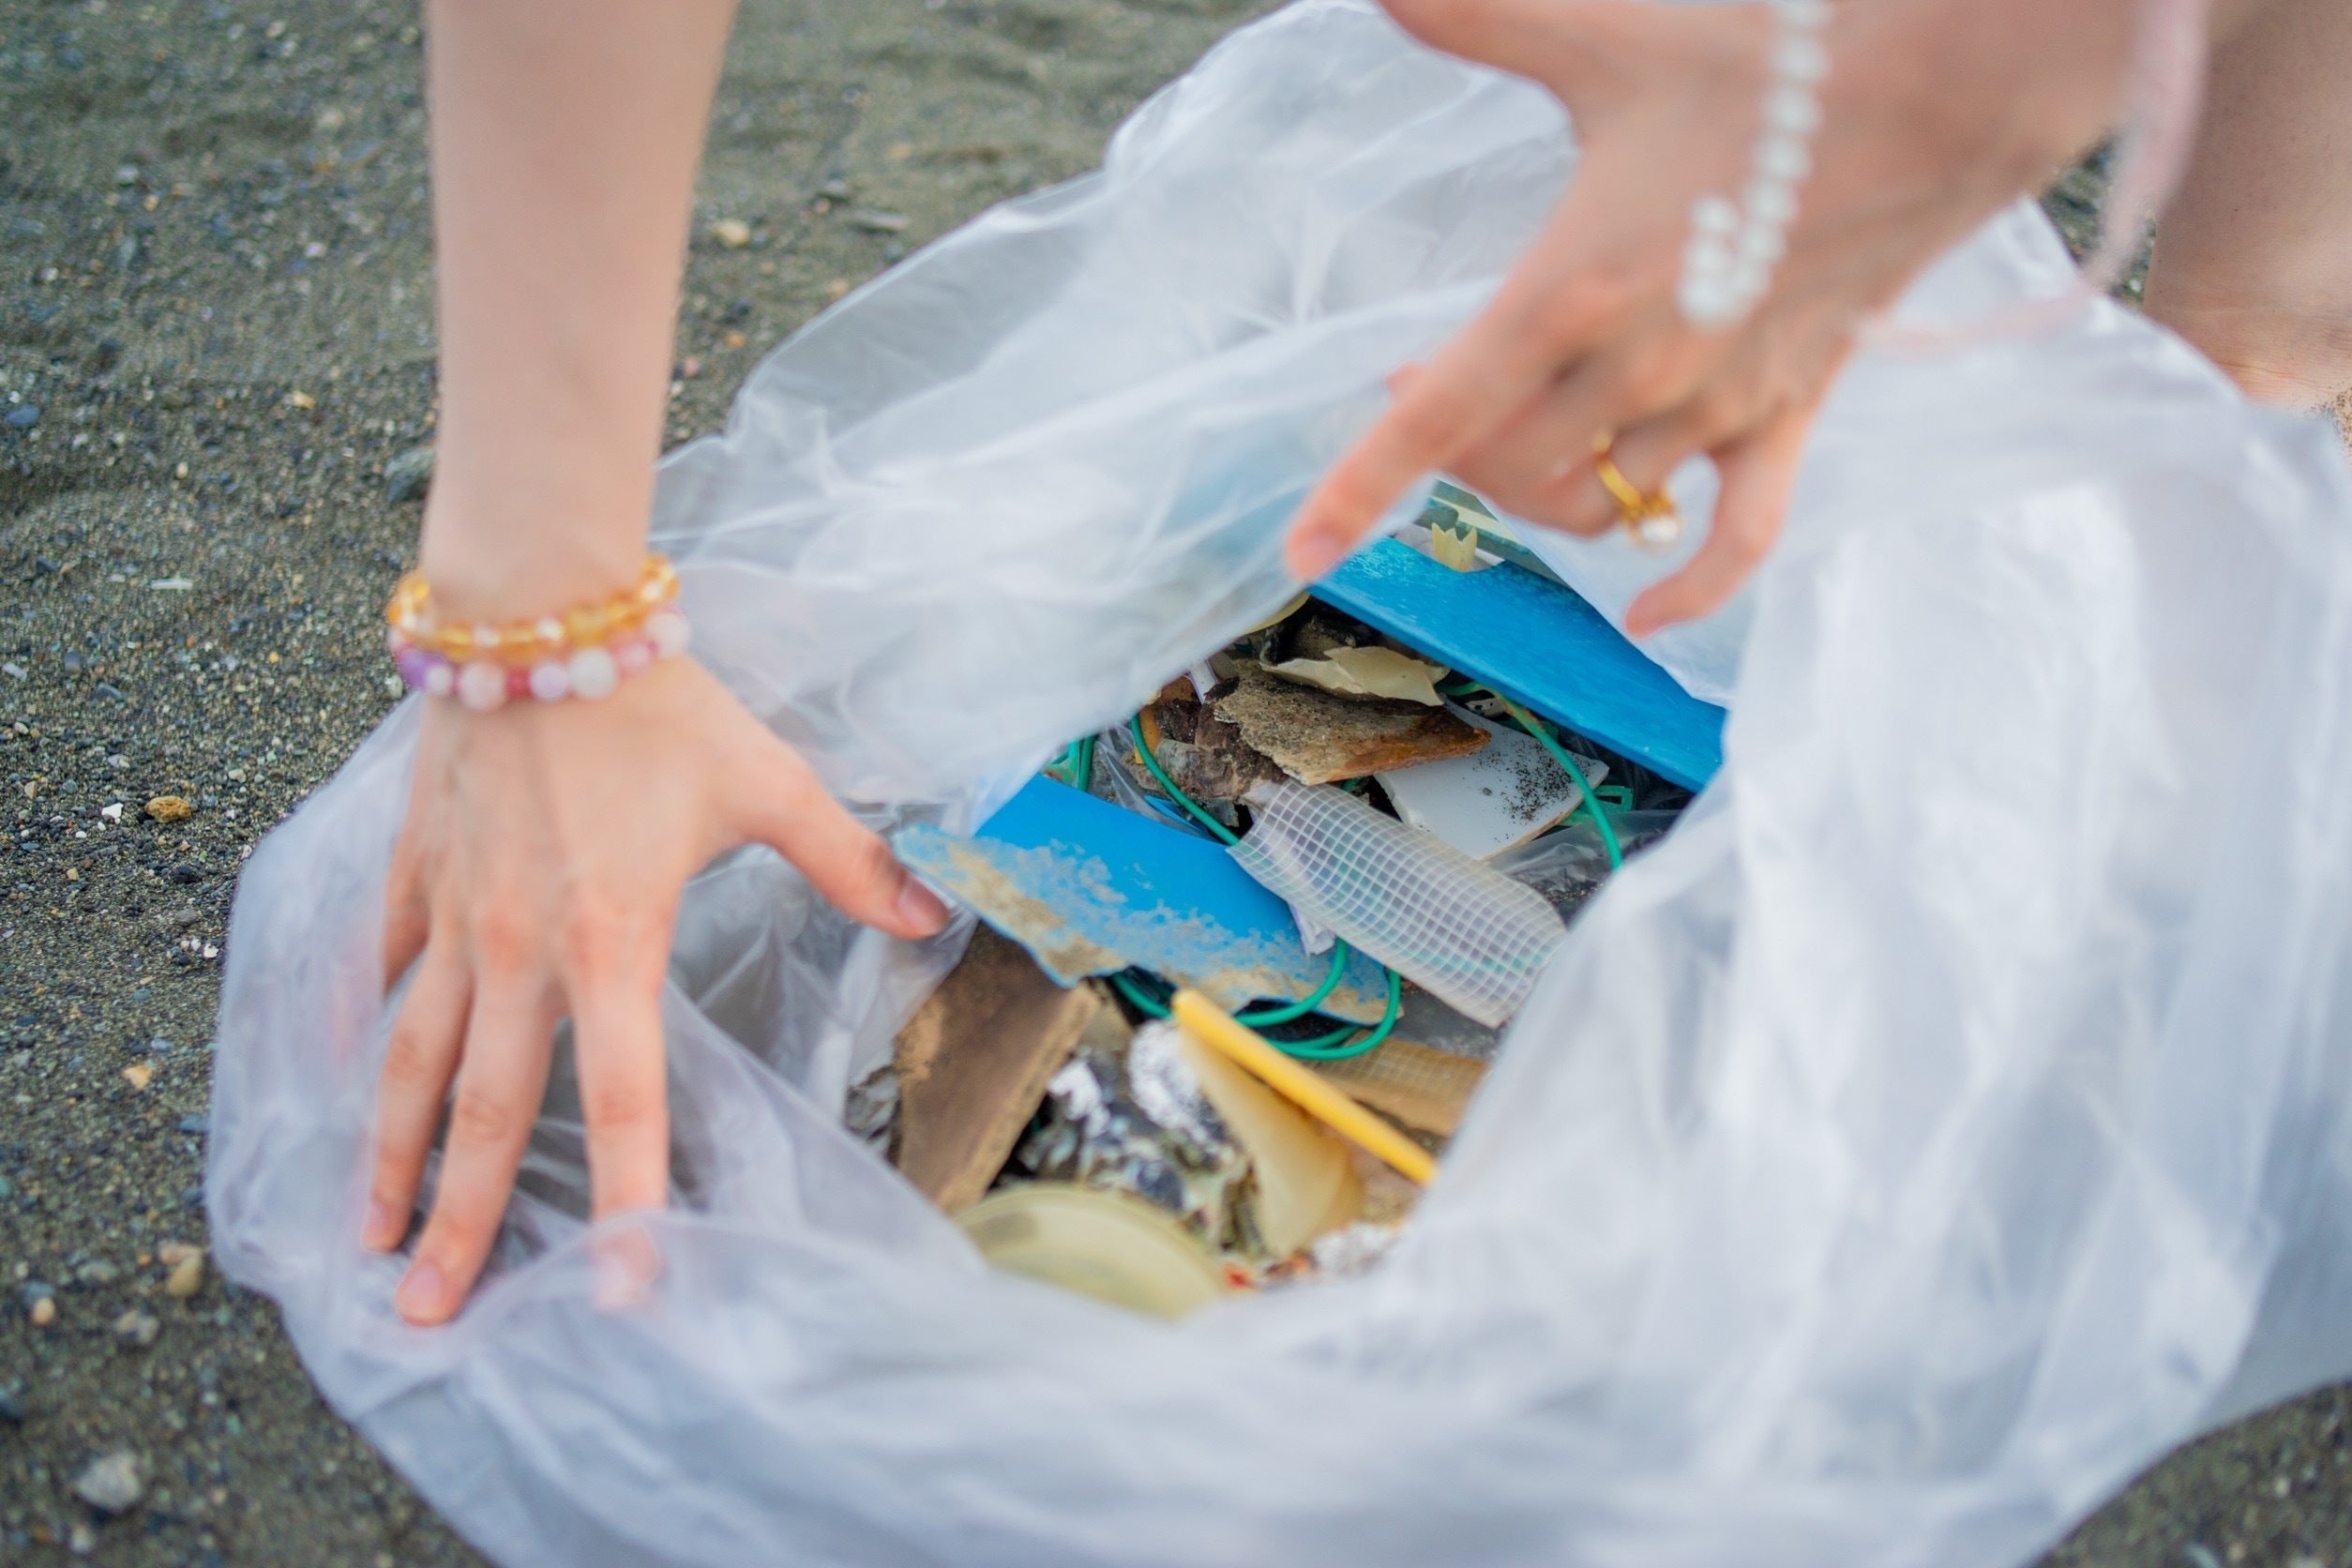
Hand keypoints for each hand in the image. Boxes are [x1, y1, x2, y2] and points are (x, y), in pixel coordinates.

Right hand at [365, 657, 948, 1324]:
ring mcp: (453, 912)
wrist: (535, 609)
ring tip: (363, 1238)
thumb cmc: (654, 702)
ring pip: (407, 1058)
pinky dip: (357, 1025)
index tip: (619, 1289)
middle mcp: (519, 949)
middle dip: (453, 1222)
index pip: (620, 1099)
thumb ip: (847, 859)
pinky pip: (381, 965)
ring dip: (384, 1155)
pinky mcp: (415, 869)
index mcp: (611, 942)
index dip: (625, 1202)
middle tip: (426, 1317)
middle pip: (480, 1111)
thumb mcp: (766, 781)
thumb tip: (932, 912)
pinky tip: (339, 1079)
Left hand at [1287, 0, 2122, 634]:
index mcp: (1571, 291)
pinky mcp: (1787, 416)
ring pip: (1597, 506)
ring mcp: (1715, 407)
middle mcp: (1636, 371)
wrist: (1934, 98)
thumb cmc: (1764, 71)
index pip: (1439, 414)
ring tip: (1527, 437)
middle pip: (1506, 471)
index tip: (1303, 543)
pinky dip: (1691, 588)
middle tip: (1441, 400)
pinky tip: (1648, 610)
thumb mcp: (1604, 43)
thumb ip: (1481, 16)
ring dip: (1543, 491)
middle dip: (1456, 455)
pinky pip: (1739, 539)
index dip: (1361, 486)